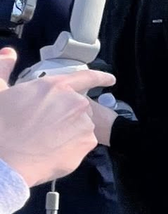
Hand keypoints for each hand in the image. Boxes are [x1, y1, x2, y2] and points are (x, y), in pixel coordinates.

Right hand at [0, 51, 114, 188]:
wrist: (7, 161)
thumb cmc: (2, 126)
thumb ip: (4, 68)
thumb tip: (10, 52)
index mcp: (55, 86)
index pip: (85, 77)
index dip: (100, 77)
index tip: (110, 80)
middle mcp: (75, 102)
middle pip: (79, 106)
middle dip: (67, 114)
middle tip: (46, 126)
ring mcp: (84, 124)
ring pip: (81, 126)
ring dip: (69, 131)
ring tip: (46, 140)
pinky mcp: (87, 144)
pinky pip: (82, 143)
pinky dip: (71, 147)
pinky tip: (53, 151)